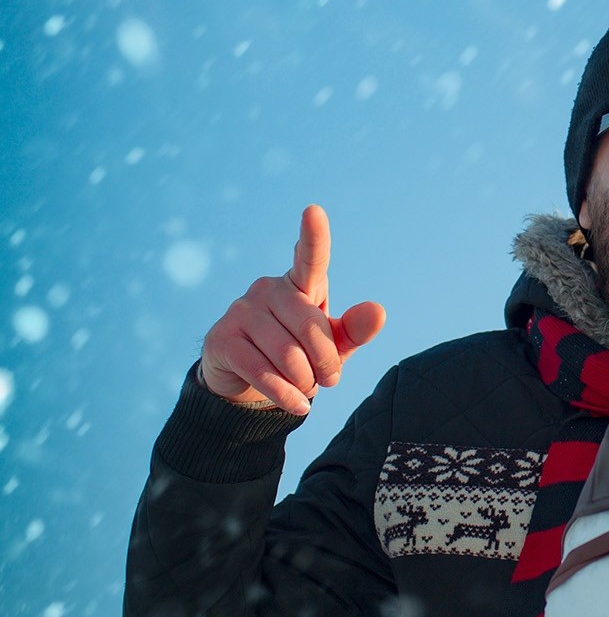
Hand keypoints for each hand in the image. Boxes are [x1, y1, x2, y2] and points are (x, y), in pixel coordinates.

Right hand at [199, 204, 385, 415]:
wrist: (247, 379)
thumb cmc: (299, 353)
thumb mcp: (332, 345)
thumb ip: (355, 330)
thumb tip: (379, 310)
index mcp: (300, 285)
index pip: (309, 259)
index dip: (313, 236)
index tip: (314, 211)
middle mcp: (268, 289)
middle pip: (311, 329)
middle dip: (326, 364)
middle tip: (329, 380)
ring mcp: (241, 311)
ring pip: (289, 356)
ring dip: (306, 383)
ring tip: (305, 387)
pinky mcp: (222, 339)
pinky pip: (264, 373)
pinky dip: (287, 396)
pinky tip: (297, 405)